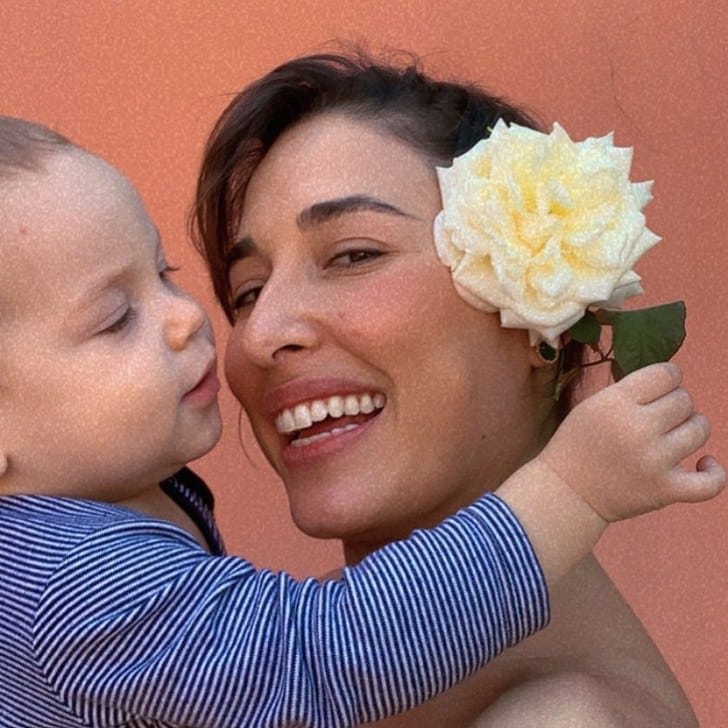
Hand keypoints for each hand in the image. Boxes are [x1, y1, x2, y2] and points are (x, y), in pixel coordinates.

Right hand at [538, 362, 724, 521]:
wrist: (565, 493)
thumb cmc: (578, 445)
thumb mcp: (592, 405)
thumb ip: (629, 390)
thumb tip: (672, 379)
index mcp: (615, 403)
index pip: (667, 374)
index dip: (667, 379)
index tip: (657, 390)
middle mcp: (637, 429)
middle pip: (684, 400)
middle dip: (673, 405)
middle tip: (654, 419)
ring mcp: (654, 461)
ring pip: (700, 429)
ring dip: (690, 429)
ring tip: (671, 437)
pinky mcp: (665, 490)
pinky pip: (712, 482)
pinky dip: (714, 472)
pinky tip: (704, 463)